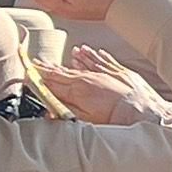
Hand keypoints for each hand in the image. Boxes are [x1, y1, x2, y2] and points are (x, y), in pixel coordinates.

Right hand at [36, 48, 171, 125]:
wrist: (141, 110)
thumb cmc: (115, 118)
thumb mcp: (85, 120)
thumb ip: (66, 113)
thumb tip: (50, 111)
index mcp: (78, 89)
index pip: (53, 82)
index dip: (40, 77)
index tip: (29, 72)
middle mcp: (89, 78)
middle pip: (64, 72)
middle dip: (49, 68)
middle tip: (37, 63)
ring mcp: (103, 73)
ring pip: (82, 64)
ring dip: (70, 61)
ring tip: (61, 57)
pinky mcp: (117, 72)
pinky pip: (101, 60)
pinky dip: (91, 56)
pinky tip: (86, 51)